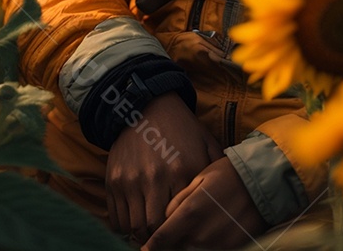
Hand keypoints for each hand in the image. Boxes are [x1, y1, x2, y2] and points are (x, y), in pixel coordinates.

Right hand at [105, 91, 222, 244]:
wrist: (146, 105)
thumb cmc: (181, 128)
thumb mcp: (205, 142)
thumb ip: (216, 169)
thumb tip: (228, 195)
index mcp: (183, 169)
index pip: (182, 217)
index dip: (183, 229)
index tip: (185, 231)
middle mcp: (155, 177)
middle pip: (155, 228)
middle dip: (161, 237)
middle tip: (166, 237)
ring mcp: (131, 179)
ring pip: (134, 227)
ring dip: (142, 234)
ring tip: (151, 232)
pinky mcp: (114, 180)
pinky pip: (116, 218)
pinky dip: (124, 226)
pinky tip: (135, 220)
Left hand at [142, 156, 267, 249]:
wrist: (263, 181)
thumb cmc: (229, 174)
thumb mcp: (199, 179)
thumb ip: (179, 200)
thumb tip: (166, 217)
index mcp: (189, 215)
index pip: (161, 239)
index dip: (150, 246)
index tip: (144, 248)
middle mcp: (200, 235)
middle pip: (174, 250)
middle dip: (169, 244)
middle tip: (169, 234)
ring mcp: (216, 245)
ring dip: (186, 245)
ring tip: (193, 229)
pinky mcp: (230, 249)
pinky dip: (203, 246)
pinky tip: (207, 233)